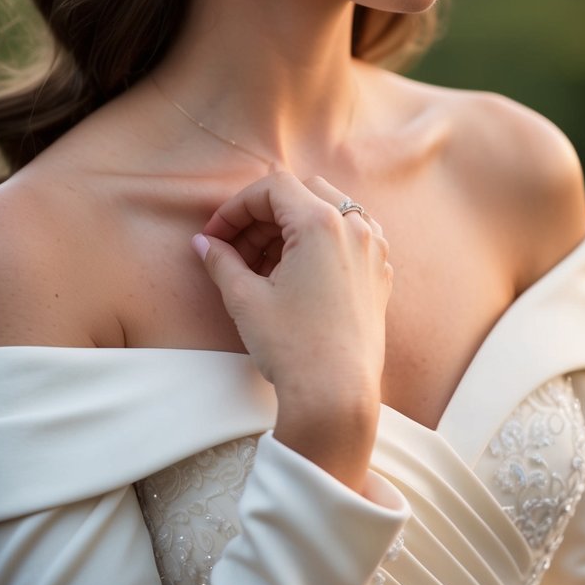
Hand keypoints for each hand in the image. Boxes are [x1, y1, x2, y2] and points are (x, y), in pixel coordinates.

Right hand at [193, 172, 392, 487]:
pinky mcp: (381, 274)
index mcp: (321, 223)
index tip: (215, 236)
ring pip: (329, 212)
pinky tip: (297, 275)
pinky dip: (320, 243)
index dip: (236, 208)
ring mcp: (374, 250)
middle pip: (301, 193)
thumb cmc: (292, 346)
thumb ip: (221, 261)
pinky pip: (350, 238)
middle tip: (236, 250)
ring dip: (292, 227)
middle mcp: (355, 227)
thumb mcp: (245, 299)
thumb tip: (203, 244)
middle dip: (263, 215)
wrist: (336, 396)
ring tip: (264, 265)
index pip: (273, 188)